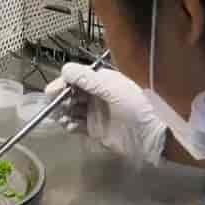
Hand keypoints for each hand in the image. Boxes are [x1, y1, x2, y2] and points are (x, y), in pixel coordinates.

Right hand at [46, 64, 166, 166]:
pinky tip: (70, 126)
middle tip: (54, 106)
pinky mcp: (95, 130)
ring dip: (63, 112)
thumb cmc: (136, 105)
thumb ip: (88, 79)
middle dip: (60, 99)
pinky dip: (70, 125)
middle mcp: (97, 95)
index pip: (76, 78)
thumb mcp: (112, 88)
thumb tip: (65, 70)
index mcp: (102, 81)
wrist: (152, 134)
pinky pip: (76, 126)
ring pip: (71, 110)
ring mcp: (95, 113)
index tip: (52, 92)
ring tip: (62, 117)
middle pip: (70, 94)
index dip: (63, 83)